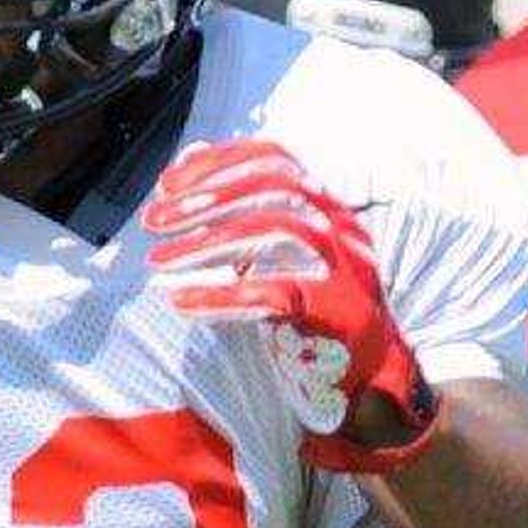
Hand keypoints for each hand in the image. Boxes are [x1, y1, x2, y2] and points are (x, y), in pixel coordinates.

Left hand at [144, 140, 439, 471]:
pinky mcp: (336, 310)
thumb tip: (192, 158)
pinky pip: (273, 293)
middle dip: (205, 199)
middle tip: (155, 219)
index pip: (274, 159)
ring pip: (276, 230)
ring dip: (208, 242)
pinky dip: (221, 295)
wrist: (372, 370)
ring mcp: (343, 266)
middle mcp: (340, 226)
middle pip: (272, 187)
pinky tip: (183, 302)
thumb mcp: (277, 252)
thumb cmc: (316, 308)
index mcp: (326, 205)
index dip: (217, 164)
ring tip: (160, 260)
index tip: (168, 183)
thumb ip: (240, 211)